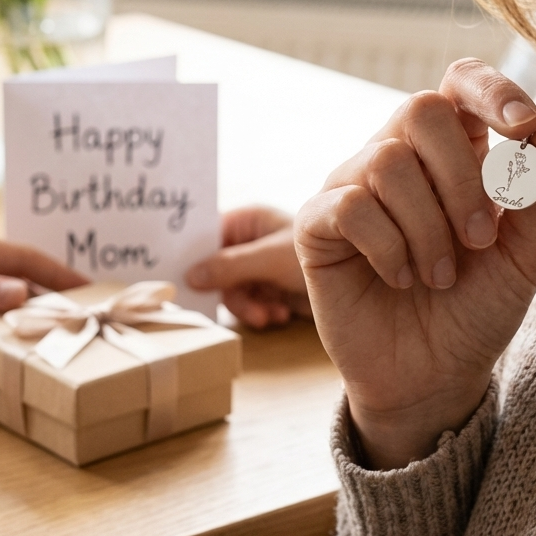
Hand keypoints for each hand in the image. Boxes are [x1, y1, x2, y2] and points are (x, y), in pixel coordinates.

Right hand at [186, 206, 310, 328]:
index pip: (208, 233)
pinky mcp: (271, 289)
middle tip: (240, 306)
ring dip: (247, 307)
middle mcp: (251, 242)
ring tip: (268, 315)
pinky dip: (261, 312)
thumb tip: (190, 276)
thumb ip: (230, 266)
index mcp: (249, 221)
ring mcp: (260, 267)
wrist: (356, 286)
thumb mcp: (271, 259)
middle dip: (228, 291)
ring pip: (231, 291)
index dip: (193, 254)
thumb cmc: (321, 255)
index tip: (179, 276)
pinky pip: (249, 304)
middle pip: (216, 267)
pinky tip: (281, 314)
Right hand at [295, 59, 535, 468]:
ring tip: (440, 275)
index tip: (524, 126)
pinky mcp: (318, 223)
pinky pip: (350, 205)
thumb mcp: (528, 253)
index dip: (492, 90)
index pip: (461, 82)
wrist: (433, 377)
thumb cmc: (478, 308)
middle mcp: (400, 155)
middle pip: (422, 109)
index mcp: (455, 151)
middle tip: (479, 239)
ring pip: (388, 161)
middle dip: (460, 177)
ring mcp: (355, 185)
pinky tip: (400, 277)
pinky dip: (388, 247)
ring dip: (427, 227)